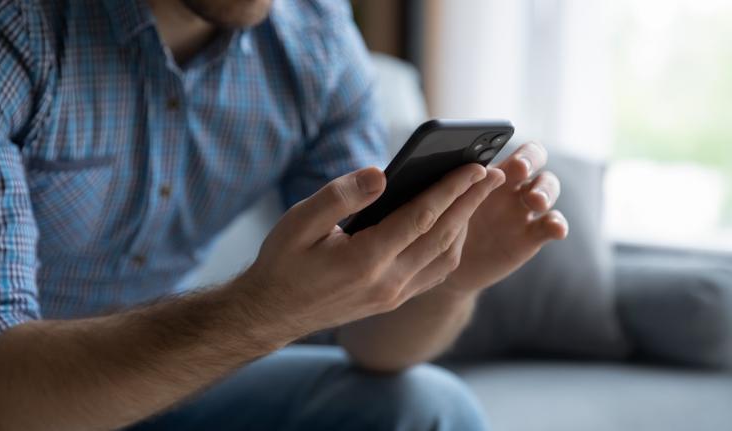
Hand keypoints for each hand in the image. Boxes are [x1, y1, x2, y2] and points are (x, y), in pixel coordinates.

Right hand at [242, 163, 504, 340]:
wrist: (271, 313)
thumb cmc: (282, 263)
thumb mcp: (298, 222)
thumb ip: (340, 197)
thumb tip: (381, 174)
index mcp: (365, 260)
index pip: (422, 217)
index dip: (452, 189)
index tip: (475, 166)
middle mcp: (388, 283)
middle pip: (443, 236)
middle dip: (471, 202)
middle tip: (495, 174)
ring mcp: (393, 296)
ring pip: (444, 257)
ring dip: (465, 224)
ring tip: (478, 196)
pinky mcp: (392, 301)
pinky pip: (434, 273)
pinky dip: (450, 246)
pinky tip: (453, 227)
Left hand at [444, 142, 568, 294]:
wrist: (442, 260)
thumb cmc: (439, 221)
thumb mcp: (441, 200)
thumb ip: (446, 182)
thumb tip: (433, 167)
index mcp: (492, 170)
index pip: (517, 149)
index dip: (522, 153)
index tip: (515, 165)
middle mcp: (513, 185)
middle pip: (537, 161)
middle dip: (533, 162)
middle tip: (521, 171)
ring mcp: (525, 210)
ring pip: (548, 190)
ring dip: (545, 191)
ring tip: (535, 201)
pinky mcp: (532, 236)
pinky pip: (552, 226)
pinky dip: (557, 225)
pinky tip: (555, 230)